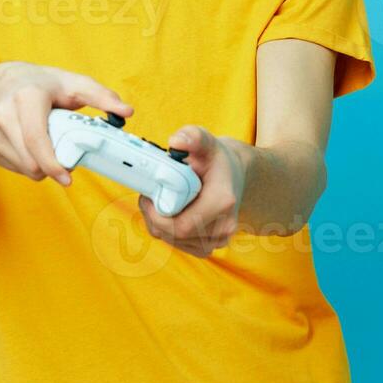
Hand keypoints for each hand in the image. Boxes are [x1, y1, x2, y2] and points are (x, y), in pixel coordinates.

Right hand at [0, 61, 132, 185]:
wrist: (1, 84)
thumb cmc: (40, 84)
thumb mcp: (72, 83)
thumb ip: (101, 96)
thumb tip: (127, 112)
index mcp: (26, 96)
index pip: (35, 138)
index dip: (51, 163)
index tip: (67, 177)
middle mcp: (2, 113)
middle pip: (31, 161)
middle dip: (52, 167)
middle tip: (66, 158)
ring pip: (24, 168)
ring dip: (41, 167)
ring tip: (47, 145)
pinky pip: (13, 168)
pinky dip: (27, 164)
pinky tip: (30, 146)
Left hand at [138, 125, 248, 258]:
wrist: (235, 175)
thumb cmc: (216, 158)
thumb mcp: (206, 141)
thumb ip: (192, 137)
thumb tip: (176, 142)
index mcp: (223, 201)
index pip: (181, 226)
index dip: (156, 216)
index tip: (147, 197)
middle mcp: (225, 225)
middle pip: (175, 235)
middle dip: (154, 219)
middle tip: (148, 198)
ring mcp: (219, 239)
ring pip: (175, 242)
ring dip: (159, 226)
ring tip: (158, 203)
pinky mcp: (211, 245)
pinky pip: (181, 246)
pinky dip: (169, 233)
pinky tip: (169, 214)